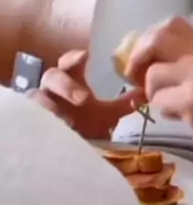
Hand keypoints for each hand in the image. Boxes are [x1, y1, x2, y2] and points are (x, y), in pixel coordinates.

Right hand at [28, 49, 144, 139]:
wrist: (70, 148)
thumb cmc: (85, 123)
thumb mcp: (106, 113)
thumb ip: (124, 103)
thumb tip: (147, 93)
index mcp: (71, 81)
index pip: (70, 62)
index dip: (75, 58)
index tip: (86, 56)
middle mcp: (53, 89)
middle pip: (52, 76)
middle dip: (65, 84)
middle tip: (83, 98)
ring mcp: (40, 105)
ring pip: (38, 98)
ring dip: (53, 106)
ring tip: (69, 122)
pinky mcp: (32, 121)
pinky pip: (32, 119)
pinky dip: (43, 123)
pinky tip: (56, 130)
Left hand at [124, 17, 192, 164]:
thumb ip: (174, 59)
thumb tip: (133, 58)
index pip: (170, 24)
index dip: (148, 38)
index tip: (143, 57)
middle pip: (156, 40)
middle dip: (138, 59)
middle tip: (136, 79)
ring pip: (152, 74)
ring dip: (153, 93)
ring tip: (172, 103)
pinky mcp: (192, 100)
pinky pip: (158, 99)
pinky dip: (163, 110)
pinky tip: (180, 115)